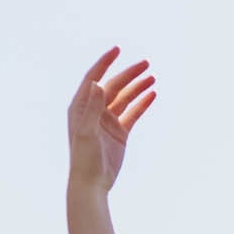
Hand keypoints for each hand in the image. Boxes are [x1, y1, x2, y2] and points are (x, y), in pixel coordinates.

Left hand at [67, 50, 156, 196]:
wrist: (91, 183)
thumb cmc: (84, 158)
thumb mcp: (86, 132)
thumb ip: (92, 107)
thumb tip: (98, 84)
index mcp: (81, 107)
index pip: (93, 78)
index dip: (104, 63)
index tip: (117, 50)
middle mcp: (93, 110)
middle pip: (113, 86)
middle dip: (129, 74)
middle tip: (146, 64)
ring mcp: (107, 121)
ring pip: (125, 98)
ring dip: (137, 87)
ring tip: (152, 77)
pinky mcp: (119, 132)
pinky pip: (132, 113)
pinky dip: (142, 103)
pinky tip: (152, 94)